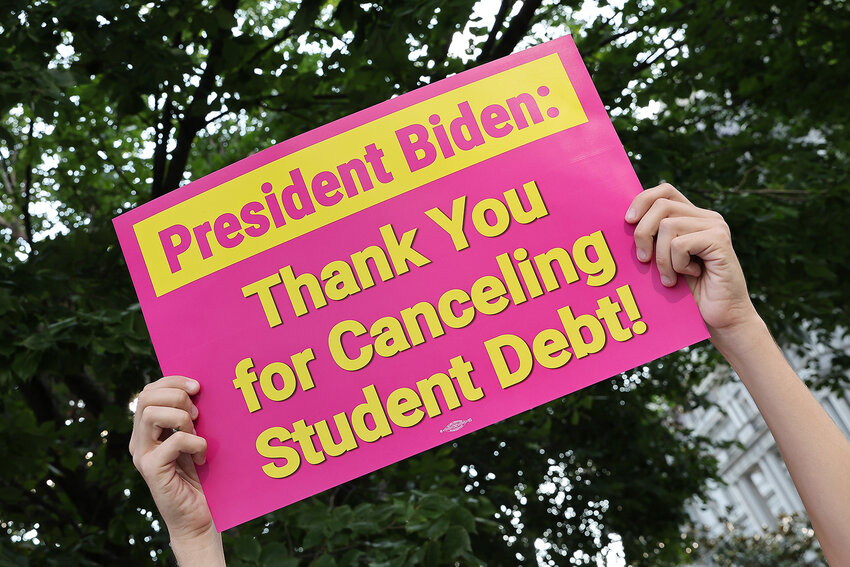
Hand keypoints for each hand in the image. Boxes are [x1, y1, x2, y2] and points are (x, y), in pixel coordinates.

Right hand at [129, 376, 223, 563]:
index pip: (148, 391)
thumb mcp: (194, 437)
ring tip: (197, 433)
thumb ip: (188, 416)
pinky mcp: (152, 470)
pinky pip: (174, 440)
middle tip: (198, 414)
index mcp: (146, 430)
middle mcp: (138, 441)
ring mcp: (142, 455)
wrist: (198, 517)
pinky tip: (201, 457)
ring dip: (183, 418)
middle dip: (177, 396)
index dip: (172, 381)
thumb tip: (197, 387)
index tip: (197, 386)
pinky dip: (195, 443)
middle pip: (146, 397)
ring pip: (152, 414)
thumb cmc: (200, 476)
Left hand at [625, 183, 759, 337]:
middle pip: (660, 205)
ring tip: (670, 277)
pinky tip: (689, 275)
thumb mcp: (663, 261)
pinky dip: (676, 264)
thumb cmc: (688, 294)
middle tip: (643, 260)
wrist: (721, 318)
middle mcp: (706, 217)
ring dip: (661, 257)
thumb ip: (652, 239)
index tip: (628, 222)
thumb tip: (625, 223)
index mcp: (692, 217)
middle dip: (642, 233)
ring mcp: (715, 226)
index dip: (642, 200)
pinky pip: (680, 244)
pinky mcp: (719, 240)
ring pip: (668, 226)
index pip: (664, 190)